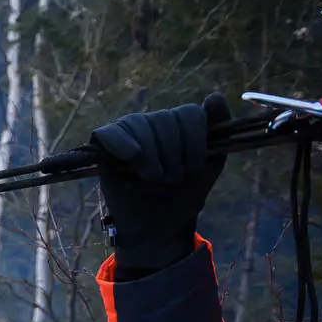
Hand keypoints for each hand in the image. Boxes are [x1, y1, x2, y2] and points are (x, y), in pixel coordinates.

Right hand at [91, 92, 229, 273]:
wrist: (159, 226)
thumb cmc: (183, 195)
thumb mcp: (210, 163)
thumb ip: (218, 130)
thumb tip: (215, 95)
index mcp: (177, 125)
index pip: (188, 113)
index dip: (194, 140)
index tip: (193, 167)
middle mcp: (151, 123)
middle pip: (165, 119)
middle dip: (172, 154)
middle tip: (170, 179)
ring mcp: (126, 134)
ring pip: (140, 124)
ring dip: (151, 157)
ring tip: (152, 178)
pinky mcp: (102, 150)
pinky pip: (109, 133)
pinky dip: (120, 142)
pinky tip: (131, 156)